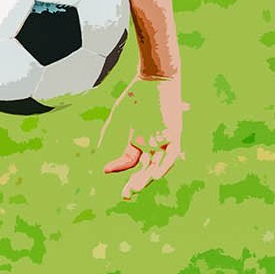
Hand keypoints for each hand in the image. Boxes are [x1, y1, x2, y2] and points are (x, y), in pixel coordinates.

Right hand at [99, 74, 186, 199]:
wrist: (156, 78)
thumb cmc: (137, 95)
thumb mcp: (120, 117)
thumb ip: (111, 134)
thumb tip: (100, 153)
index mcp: (139, 141)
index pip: (129, 161)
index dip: (118, 167)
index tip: (105, 170)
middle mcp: (152, 145)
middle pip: (144, 169)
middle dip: (135, 182)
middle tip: (125, 195)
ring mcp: (164, 141)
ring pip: (158, 165)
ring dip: (149, 178)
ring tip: (137, 187)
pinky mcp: (174, 135)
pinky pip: (172, 154)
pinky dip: (165, 165)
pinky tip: (155, 174)